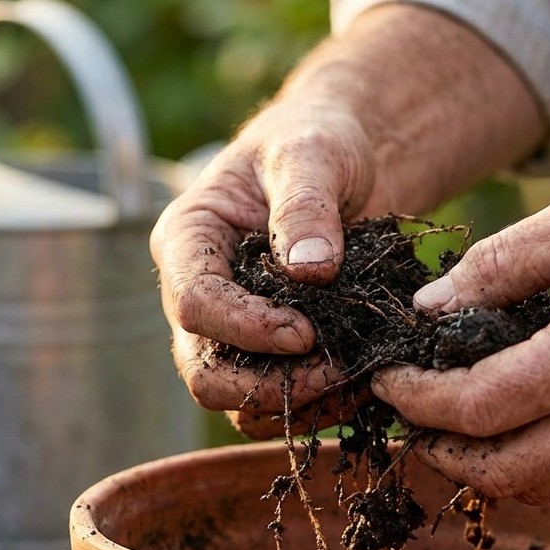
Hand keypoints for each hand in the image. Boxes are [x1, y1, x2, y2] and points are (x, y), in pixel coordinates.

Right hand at [150, 99, 391, 437]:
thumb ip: (306, 206)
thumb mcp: (313, 154)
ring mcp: (229, 329)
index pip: (195, 303)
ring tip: (357, 378)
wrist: (345, 160)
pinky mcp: (265, 352)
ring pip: (238, 400)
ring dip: (296, 402)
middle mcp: (196, 293)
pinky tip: (361, 383)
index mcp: (187, 239)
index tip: (307, 332)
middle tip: (337, 369)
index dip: (247, 327)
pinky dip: (317, 406)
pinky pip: (277, 402)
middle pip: (204, 370)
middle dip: (267, 383)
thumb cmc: (316, 142)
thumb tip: (311, 271)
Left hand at [372, 170, 549, 502]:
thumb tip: (427, 310)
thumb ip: (496, 267)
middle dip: (437, 450)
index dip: (416, 401)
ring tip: (445, 422)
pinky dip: (529, 459)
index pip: (476, 410)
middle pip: (499, 473)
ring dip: (481, 464)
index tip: (384, 378)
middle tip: (403, 413)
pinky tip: (508, 418)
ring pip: (539, 485)